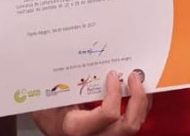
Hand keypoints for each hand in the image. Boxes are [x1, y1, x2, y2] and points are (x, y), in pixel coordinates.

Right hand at [32, 71, 150, 135]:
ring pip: (134, 126)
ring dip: (141, 103)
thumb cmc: (48, 118)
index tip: (112, 75)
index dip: (115, 92)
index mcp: (78, 128)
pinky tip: (134, 94)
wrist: (54, 130)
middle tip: (134, 77)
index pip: (108, 114)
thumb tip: (76, 61)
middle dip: (138, 98)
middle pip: (129, 124)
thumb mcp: (48, 101)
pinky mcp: (112, 135)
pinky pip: (131, 123)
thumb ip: (62, 85)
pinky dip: (137, 108)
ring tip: (138, 83)